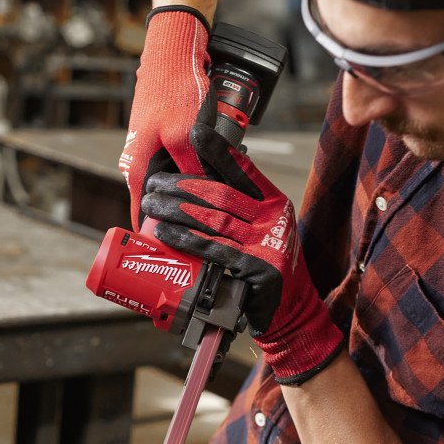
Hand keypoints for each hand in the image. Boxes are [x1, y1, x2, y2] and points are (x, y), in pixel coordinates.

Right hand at [118, 7, 213, 229]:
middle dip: (182, 217)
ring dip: (194, 193)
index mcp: (137, 169)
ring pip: (174, 183)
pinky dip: (197, 172)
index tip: (174, 256)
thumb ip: (193, 172)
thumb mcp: (187, 137)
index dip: (157, 238)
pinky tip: (219, 175)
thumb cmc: (174, 90)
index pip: (141, 216)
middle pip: (161, 202)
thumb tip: (203, 201)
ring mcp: (153, 150)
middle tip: (208, 233)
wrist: (172, 50)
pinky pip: (181, 165)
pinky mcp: (166, 138)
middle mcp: (141, 163)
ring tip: (220, 207)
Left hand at [142, 124, 344, 384]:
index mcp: (275, 203)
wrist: (291, 311)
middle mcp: (274, 218)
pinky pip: (214, 249)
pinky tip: (164, 232)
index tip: (194, 133)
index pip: (243, 170)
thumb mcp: (259, 233)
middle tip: (154, 184)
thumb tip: (193, 188)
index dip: (217, 151)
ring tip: (152, 204)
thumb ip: (239, 211)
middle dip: (182, 185)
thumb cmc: (266, 268)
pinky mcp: (259, 268)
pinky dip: (185, 239)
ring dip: (176, 209)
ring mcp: (268, 243)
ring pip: (213, 218)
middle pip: (220, 193)